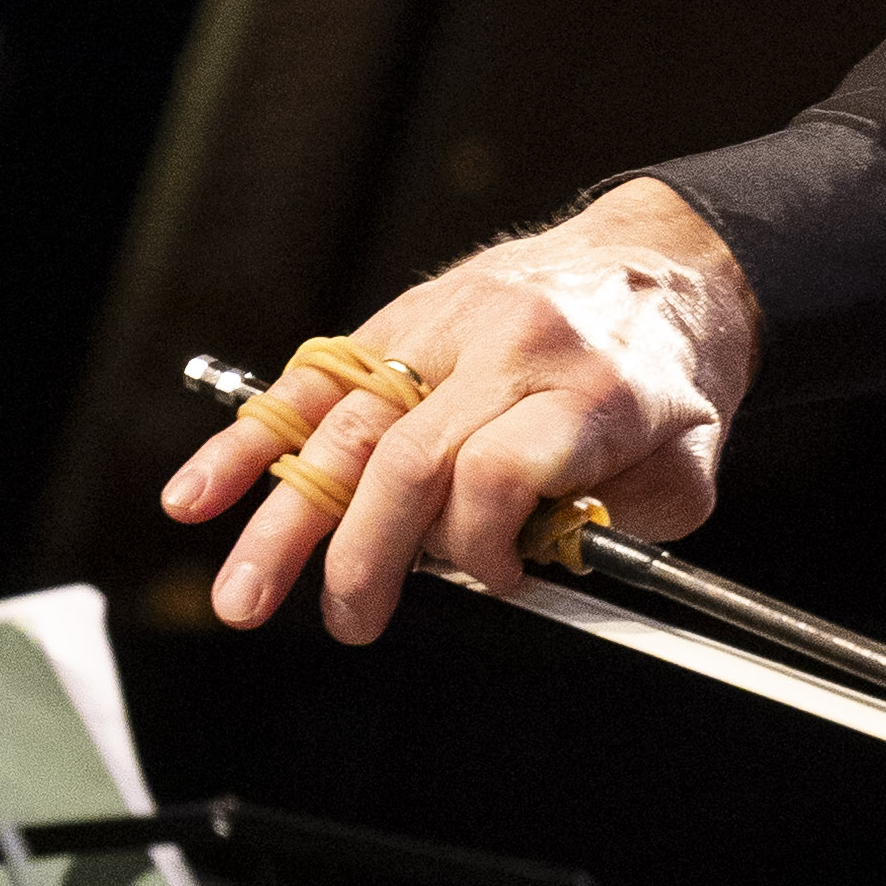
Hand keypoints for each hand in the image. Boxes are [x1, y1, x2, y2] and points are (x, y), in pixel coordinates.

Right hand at [158, 179, 756, 643]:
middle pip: (408, 459)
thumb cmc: (674, 374)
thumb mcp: (686, 466)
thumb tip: (528, 570)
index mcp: (589, 391)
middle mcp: (510, 351)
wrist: (668, 263)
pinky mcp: (402, 317)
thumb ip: (613, 531)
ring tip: (245, 597)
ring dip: (284, 520)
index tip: (495, 581)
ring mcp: (448, 327)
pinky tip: (199, 494)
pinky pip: (313, 381)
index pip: (498, 472)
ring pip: (346, 426)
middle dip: (363, 558)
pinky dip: (251, 442)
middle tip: (349, 623)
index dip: (480, 547)